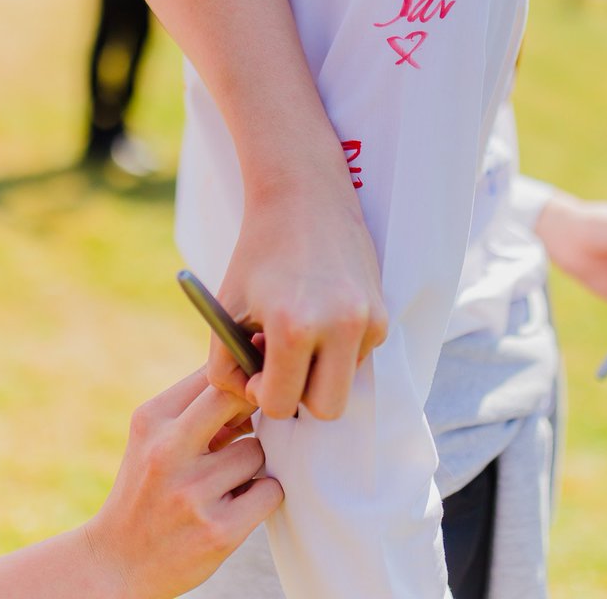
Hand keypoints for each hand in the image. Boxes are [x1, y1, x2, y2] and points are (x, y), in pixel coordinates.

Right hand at [85, 371, 283, 597]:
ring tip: (225, 482)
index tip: (241, 400)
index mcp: (150, 421)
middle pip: (234, 400)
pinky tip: (235, 505)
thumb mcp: (152, 440)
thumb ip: (194, 409)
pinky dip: (261, 496)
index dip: (237, 384)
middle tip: (245, 431)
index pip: (211, 376)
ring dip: (251, 465)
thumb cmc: (147, 490)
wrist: (117, 562)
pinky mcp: (219, 530)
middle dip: (249, 410)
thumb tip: (254, 383)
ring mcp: (193, 493)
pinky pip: (269, 491)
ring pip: (256, 451)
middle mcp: (167, 452)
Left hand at [210, 186, 387, 420]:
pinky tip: (320, 315)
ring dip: (320, 372)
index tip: (255, 373)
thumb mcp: (224, 309)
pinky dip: (338, 349)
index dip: (262, 394)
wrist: (304, 197)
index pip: (281, 403)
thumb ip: (224, 366)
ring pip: (345, 384)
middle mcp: (339, 325)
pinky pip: (359, 356)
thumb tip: (253, 400)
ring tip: (297, 334)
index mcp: (293, 325)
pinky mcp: (382, 313)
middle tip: (280, 364)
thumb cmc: (257, 254)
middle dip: (300, 395)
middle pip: (327, 409)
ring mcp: (367, 320)